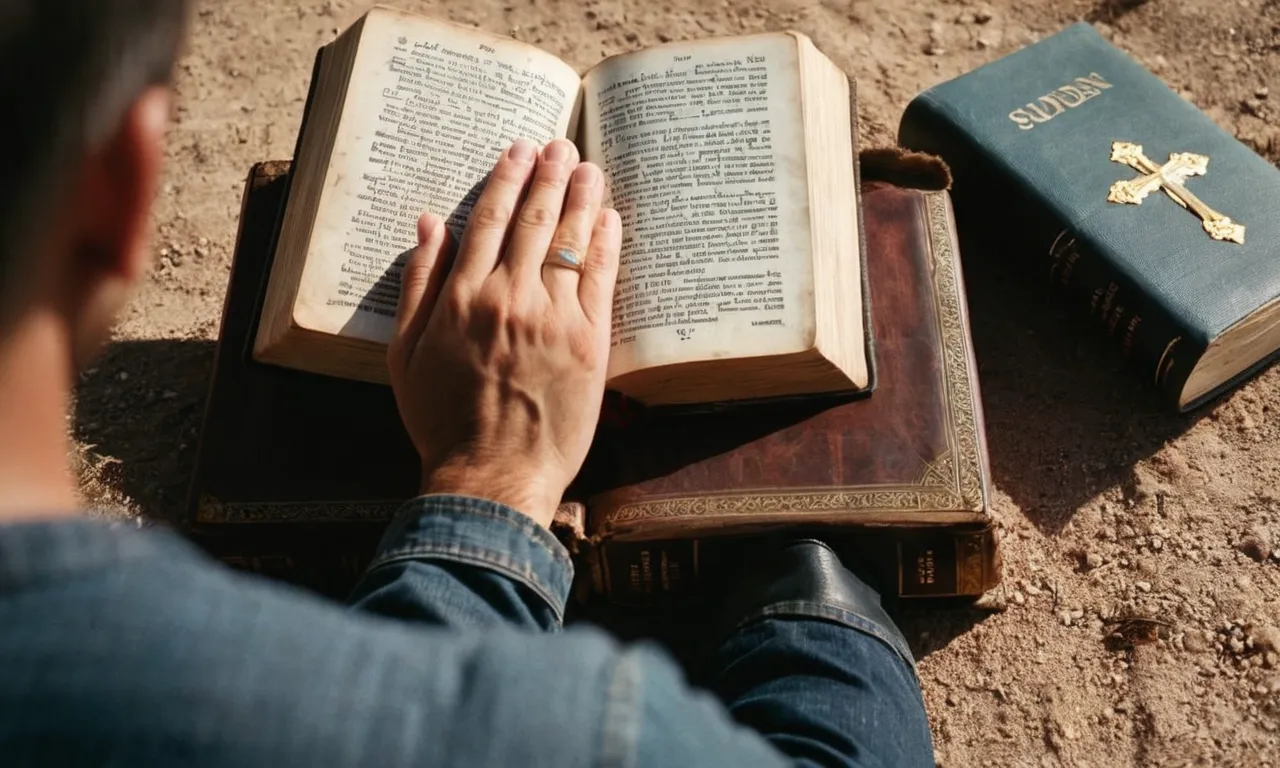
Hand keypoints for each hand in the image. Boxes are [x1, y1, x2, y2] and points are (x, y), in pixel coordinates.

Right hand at [388, 138, 620, 528]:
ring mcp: (554, 319)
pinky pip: (600, 280)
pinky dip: (605, 243)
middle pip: (535, 220)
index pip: (490, 219)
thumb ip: (417, 283)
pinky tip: (609, 218)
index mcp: (462, 296)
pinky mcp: (590, 343)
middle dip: (550, 176)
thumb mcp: (404, 353)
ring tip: (589, 168)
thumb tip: (431, 223)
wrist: (491, 475)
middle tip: (561, 146)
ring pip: (571, 241)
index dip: (507, 179)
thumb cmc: (441, 420)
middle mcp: (509, 297)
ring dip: (582, 198)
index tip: (519, 150)